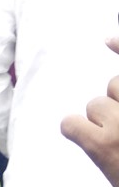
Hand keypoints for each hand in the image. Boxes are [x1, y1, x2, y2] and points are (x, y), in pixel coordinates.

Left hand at [60, 36, 118, 186]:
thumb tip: (108, 47)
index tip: (107, 40)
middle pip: (114, 86)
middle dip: (115, 104)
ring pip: (95, 104)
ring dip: (99, 121)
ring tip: (116, 146)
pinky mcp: (104, 145)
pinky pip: (72, 122)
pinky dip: (74, 130)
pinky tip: (85, 141)